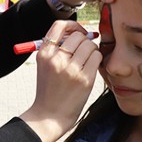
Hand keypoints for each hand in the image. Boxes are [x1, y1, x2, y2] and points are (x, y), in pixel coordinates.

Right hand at [19, 20, 101, 141]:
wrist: (49, 116)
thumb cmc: (50, 90)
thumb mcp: (46, 66)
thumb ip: (57, 48)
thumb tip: (81, 32)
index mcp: (44, 54)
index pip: (59, 26)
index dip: (73, 26)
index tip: (79, 32)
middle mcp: (56, 59)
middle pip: (78, 36)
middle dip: (84, 41)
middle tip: (84, 51)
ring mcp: (71, 69)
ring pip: (90, 45)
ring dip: (92, 50)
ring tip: (87, 61)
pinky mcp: (84, 79)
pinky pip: (97, 57)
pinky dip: (97, 59)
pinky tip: (91, 67)